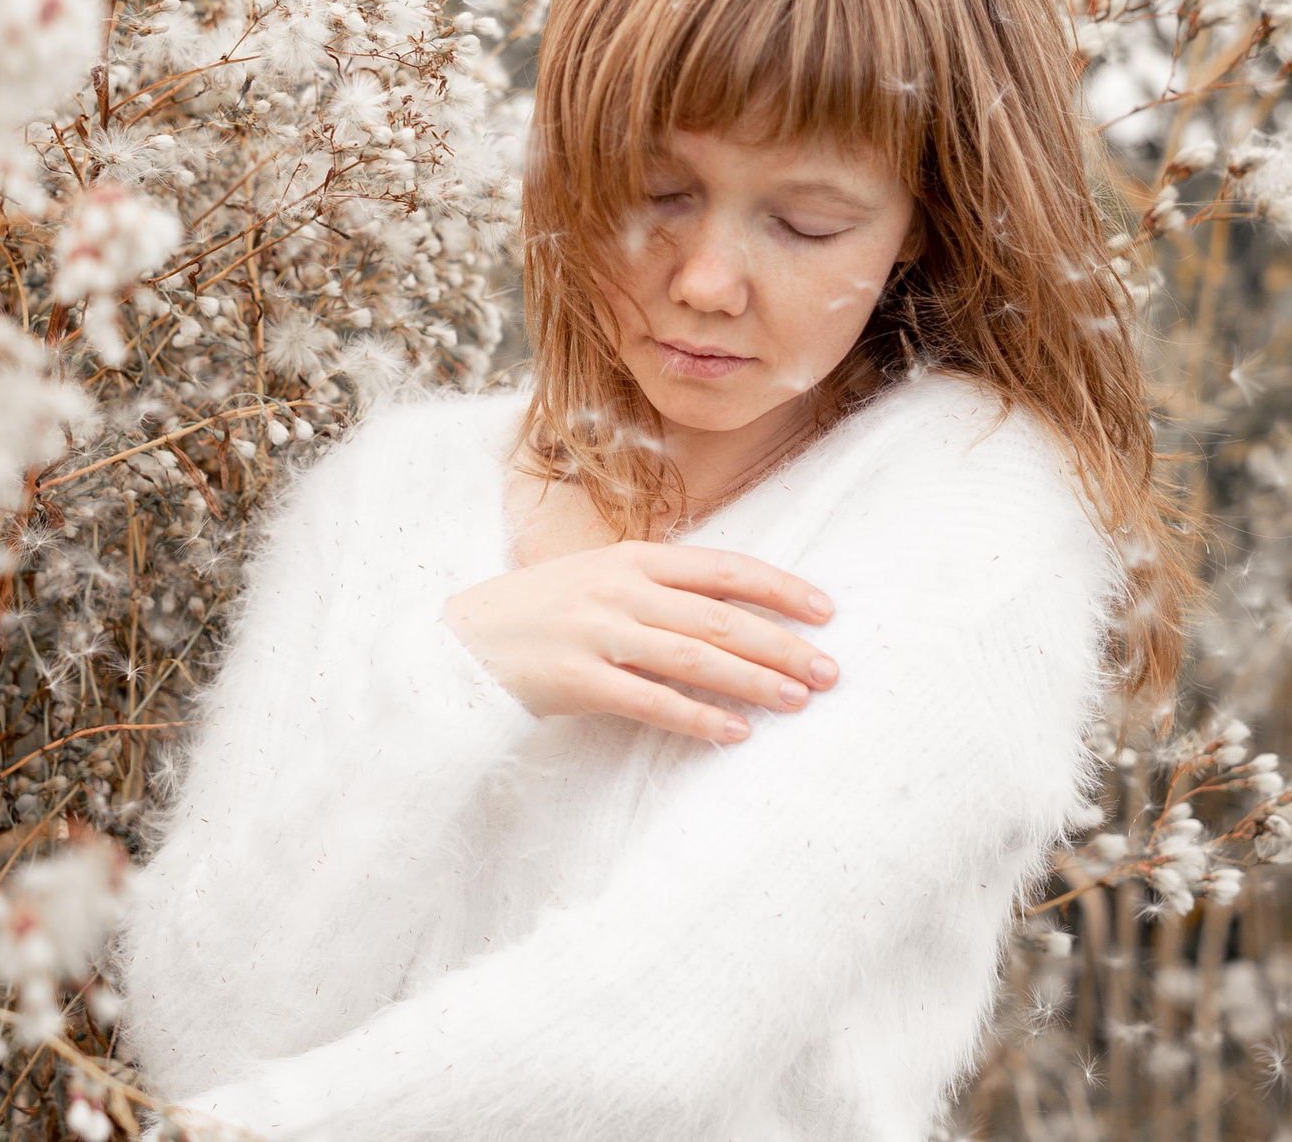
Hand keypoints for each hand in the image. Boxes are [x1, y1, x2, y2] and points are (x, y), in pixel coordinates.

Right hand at [439, 543, 838, 743]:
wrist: (462, 641)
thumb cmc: (541, 611)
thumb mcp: (599, 578)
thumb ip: (658, 587)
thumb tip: (737, 609)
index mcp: (632, 557)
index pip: (723, 568)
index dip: (780, 588)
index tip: (825, 610)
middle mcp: (620, 589)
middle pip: (720, 618)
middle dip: (783, 645)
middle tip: (829, 672)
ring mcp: (598, 633)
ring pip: (695, 658)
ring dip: (754, 681)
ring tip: (796, 701)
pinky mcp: (578, 679)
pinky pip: (651, 702)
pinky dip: (698, 719)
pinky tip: (734, 733)